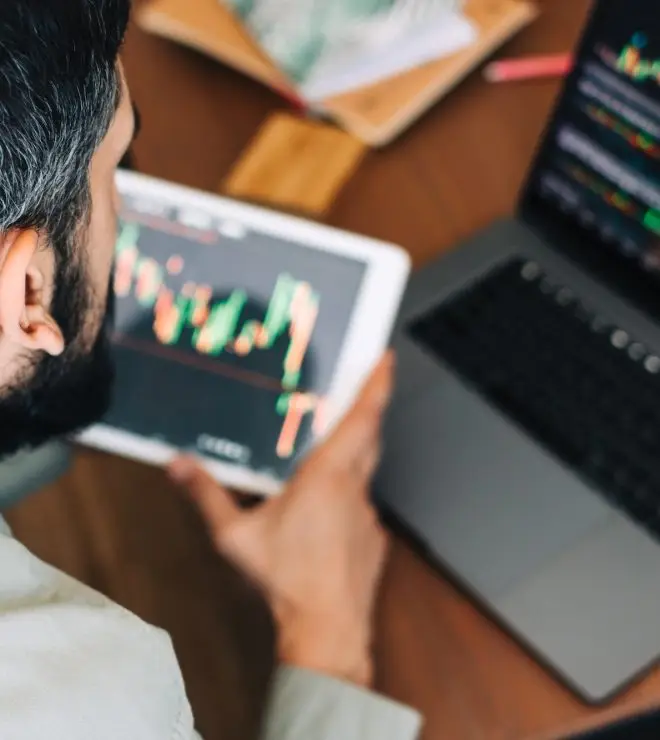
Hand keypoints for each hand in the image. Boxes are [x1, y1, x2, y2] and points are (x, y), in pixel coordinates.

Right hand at [167, 353, 394, 686]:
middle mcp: (354, 488)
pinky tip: (324, 518)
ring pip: (366, 472)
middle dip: (367, 410)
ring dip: (353, 457)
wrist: (327, 631)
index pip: (361, 418)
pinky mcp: (374, 539)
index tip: (387, 358)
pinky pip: (363, 505)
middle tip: (357, 392)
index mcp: (326, 476)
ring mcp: (368, 515)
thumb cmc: (284, 580)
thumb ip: (206, 495)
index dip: (377, 385)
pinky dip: (348, 498)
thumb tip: (175, 464)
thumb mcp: (235, 536)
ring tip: (325, 462)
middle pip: (370, 436)